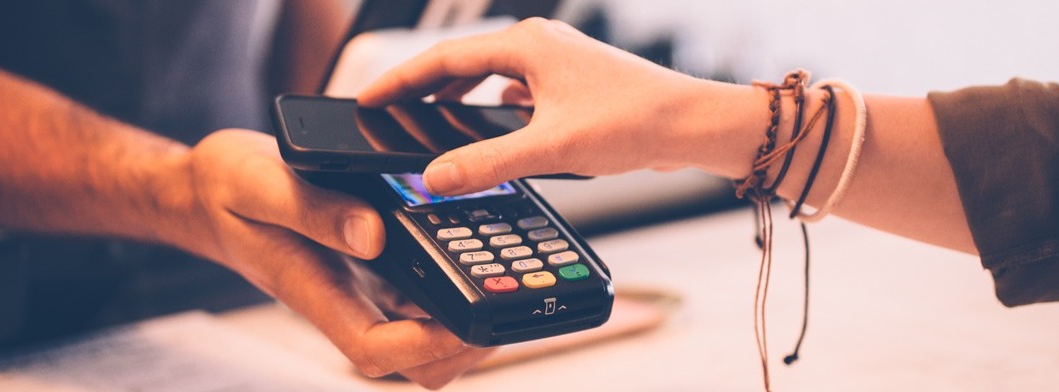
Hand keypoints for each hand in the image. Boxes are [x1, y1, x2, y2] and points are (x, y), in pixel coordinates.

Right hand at [174, 129, 492, 388]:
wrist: (207, 189)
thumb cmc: (225, 189)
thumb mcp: (259, 184)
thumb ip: (314, 210)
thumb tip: (375, 235)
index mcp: (318, 293)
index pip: (376, 351)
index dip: (426, 347)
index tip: (464, 318)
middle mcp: (346, 301)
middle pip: (415, 360)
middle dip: (463, 342)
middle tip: (501, 293)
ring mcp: (362, 289)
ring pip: (425, 333)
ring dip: (464, 314)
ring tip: (497, 268)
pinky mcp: (372, 268)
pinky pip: (422, 291)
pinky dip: (453, 277)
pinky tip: (472, 240)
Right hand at [359, 18, 769, 194]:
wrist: (691, 124)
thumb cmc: (633, 122)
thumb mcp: (550, 148)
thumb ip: (488, 163)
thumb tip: (435, 176)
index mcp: (526, 46)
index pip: (443, 59)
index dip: (400, 81)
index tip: (367, 97)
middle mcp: (540, 44)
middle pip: (463, 62)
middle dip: (424, 88)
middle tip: (390, 110)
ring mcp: (558, 61)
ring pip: (491, 75)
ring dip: (459, 97)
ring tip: (428, 120)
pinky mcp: (573, 82)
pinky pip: (518, 88)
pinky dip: (494, 106)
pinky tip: (492, 129)